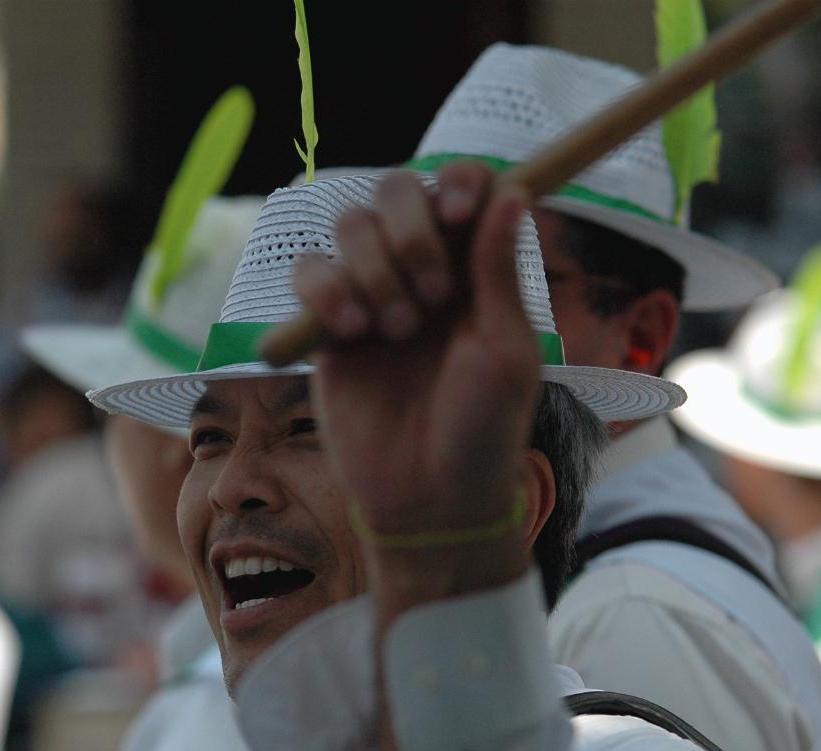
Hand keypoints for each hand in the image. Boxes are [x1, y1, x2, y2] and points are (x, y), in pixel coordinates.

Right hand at [294, 164, 537, 538]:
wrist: (427, 498)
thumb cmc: (483, 429)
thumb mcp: (505, 351)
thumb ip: (498, 270)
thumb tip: (513, 188)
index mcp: (476, 269)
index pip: (463, 188)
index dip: (456, 182)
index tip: (457, 212)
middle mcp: (422, 269)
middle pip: (396, 190)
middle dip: (410, 230)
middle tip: (431, 295)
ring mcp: (372, 293)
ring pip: (349, 225)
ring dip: (372, 268)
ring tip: (395, 330)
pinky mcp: (326, 326)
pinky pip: (307, 272)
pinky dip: (324, 290)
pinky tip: (350, 332)